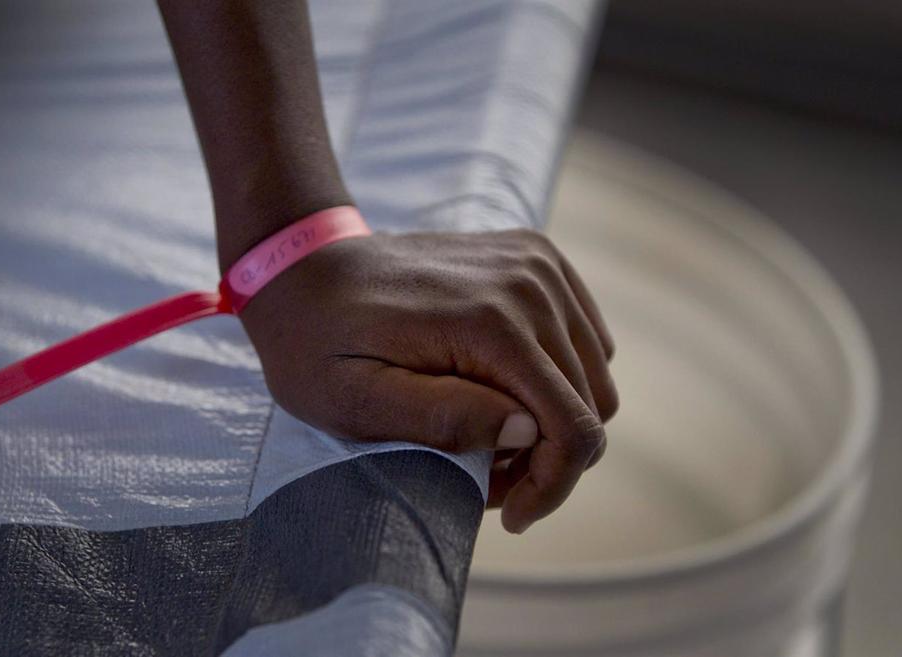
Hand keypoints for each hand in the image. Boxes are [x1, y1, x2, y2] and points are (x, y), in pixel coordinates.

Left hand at [240, 229, 617, 532]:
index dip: (552, 486)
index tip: (510, 514)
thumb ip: (441, 418)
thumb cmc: (320, 345)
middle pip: (590, 404)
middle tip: (484, 474)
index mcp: (490, 322)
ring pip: (593, 375)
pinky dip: (557, 376)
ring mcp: (537, 264)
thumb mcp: (355, 402)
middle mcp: (529, 284)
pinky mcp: (537, 259)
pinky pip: (585, 338)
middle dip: (547, 458)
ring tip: (488, 432)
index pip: (574, 426)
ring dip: (553, 418)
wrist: (308, 269)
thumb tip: (526, 430)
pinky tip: (503, 387)